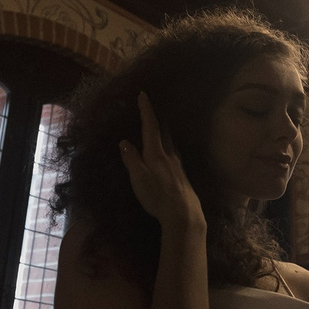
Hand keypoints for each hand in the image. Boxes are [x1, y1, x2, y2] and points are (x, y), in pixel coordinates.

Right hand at [117, 93, 204, 230]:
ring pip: (170, 144)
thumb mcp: (139, 178)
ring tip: (160, 130)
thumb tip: (124, 142)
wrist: (183, 214)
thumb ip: (132, 160)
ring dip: (164, 134)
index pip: (150, 127)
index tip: (143, 94)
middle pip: (163, 133)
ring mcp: (178, 166)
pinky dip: (168, 148)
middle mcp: (169, 156)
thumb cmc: (158, 196)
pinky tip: (169, 155)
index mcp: (156, 154)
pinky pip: (173, 155)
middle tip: (151, 110)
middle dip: (156, 120)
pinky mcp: (182, 176)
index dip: (146, 110)